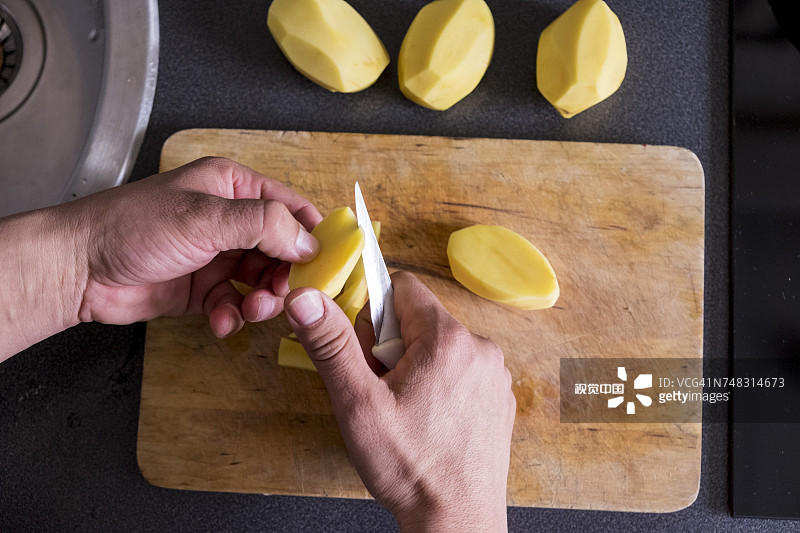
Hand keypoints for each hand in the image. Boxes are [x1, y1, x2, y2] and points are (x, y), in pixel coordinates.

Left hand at [71, 157, 320, 335]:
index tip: (329, 264)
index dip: (313, 235)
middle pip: (282, 250)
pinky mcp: (202, 289)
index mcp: (233, 187)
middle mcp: (229, 220)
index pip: (291, 207)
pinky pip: (234, 304)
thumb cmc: (133, 227)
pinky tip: (219, 321)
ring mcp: (216, 256)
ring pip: (261, 281)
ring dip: (261, 301)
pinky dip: (232, 316)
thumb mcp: (205, 217)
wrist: (79, 268)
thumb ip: (263, 225)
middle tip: (283, 296)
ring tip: (249, 311)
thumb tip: (309, 242)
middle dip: (286, 276)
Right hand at [284, 272, 514, 532]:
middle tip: (384, 392)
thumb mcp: (358, 405)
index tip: (368, 355)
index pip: (402, 287)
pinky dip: (441, 385)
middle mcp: (480, 347)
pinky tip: (430, 423)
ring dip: (416, 367)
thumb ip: (331, 344)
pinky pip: (461, 369)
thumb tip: (305, 297)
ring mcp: (494, 373)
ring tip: (407, 412)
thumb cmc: (409, 468)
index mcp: (448, 339)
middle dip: (392, 346)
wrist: (456, 523)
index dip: (373, 316)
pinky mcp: (499, 397)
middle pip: (420, 318)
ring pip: (439, 345)